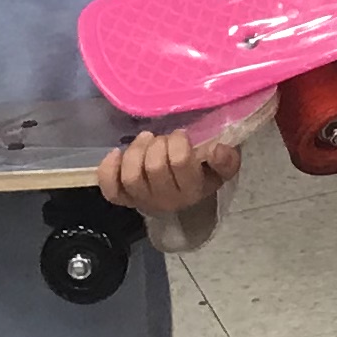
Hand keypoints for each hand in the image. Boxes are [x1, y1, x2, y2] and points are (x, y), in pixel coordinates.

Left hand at [98, 129, 238, 213]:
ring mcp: (141, 201)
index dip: (179, 141)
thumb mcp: (220, 169)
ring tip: (145, 140)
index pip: (180, 162)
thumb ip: (226, 160)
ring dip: (136, 151)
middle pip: (154, 167)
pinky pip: (110, 188)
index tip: (181, 135)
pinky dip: (109, 169)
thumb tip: (217, 149)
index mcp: (192, 191)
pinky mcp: (123, 199)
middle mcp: (166, 200)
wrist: (183, 197)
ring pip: (131, 175)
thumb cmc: (202, 175)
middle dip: (158, 144)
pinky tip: (117, 153)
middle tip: (163, 138)